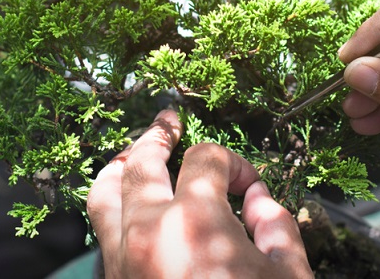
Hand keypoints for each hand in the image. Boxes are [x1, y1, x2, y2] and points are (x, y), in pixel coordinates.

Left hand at [87, 110, 311, 278]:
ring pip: (104, 191)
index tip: (250, 186)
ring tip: (137, 153)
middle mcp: (148, 230)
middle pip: (142, 160)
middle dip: (159, 135)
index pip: (206, 159)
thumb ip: (277, 227)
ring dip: (122, 165)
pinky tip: (133, 204)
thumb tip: (259, 199)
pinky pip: (101, 229)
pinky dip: (113, 204)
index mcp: (196, 222)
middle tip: (170, 122)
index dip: (233, 163)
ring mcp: (122, 257)